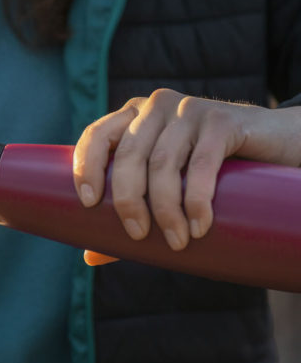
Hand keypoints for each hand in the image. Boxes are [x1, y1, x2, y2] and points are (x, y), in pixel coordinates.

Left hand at [73, 88, 300, 258]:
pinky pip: (200, 163)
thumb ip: (130, 216)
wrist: (275, 147)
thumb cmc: (208, 172)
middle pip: (128, 155)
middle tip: (138, 235)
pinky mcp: (223, 120)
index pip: (96, 136)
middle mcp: (156, 107)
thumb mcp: (167, 188)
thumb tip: (90, 255)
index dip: (86, 167)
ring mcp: (189, 110)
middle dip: (128, 200)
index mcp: (132, 118)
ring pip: (162, 163)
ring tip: (176, 241)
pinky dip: (196, 199)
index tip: (88, 203)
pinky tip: (199, 225)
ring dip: (165, 209)